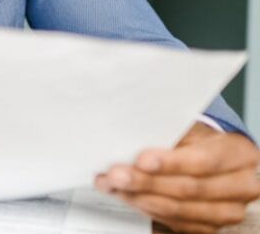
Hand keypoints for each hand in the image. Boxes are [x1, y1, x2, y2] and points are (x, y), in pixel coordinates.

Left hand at [95, 123, 259, 232]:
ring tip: (111, 185)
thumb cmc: (197, 139)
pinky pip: (173, 222)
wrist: (211, 157)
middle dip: (146, 182)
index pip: (205, 161)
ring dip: (139, 197)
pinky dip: (144, 207)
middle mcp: (240, 186)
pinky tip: (125, 195)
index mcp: (239, 154)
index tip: (141, 160)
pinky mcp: (209, 226)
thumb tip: (129, 135)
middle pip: (189, 189)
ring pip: (178, 209)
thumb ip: (168, 134)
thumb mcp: (190, 128)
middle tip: (115, 174)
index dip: (171, 163)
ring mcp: (227, 210)